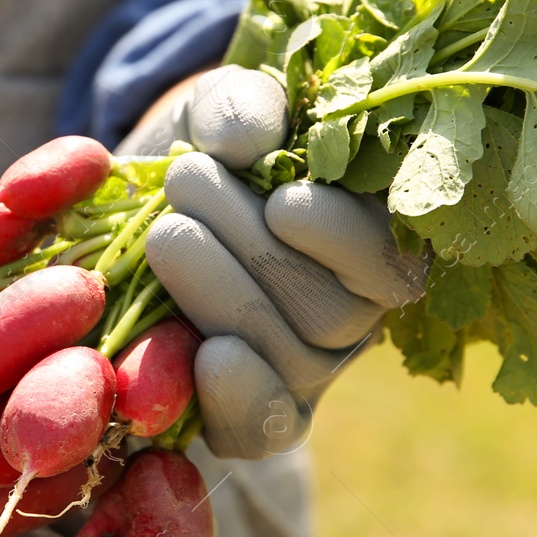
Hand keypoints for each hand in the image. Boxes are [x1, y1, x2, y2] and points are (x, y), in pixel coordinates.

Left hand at [131, 68, 426, 458]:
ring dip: (221, 298)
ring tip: (163, 233)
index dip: (346, 241)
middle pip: (333, 318)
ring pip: (293, 364)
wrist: (144, 197)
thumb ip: (241, 107)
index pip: (392, 262)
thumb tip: (249, 142)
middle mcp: (353, 313)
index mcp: (374, 237)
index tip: (282, 203)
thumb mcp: (221, 106)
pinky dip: (237, 400)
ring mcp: (301, 368)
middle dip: (253, 251)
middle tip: (184, 182)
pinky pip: (263, 431)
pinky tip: (205, 356)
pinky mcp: (244, 408)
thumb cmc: (206, 144)